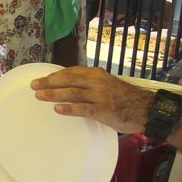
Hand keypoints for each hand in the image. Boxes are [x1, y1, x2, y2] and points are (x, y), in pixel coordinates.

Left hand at [29, 66, 152, 133]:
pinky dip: (69, 108)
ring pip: (72, 92)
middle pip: (68, 80)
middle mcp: (97, 82)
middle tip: (34, 85)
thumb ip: (89, 85)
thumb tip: (69, 87)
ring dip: (54, 93)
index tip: (42, 79)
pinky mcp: (104, 110)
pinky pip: (83, 108)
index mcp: (96, 74)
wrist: (147, 110)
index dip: (54, 75)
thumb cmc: (126, 99)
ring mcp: (100, 95)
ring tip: (39, 95)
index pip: (71, 71)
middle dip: (49, 82)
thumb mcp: (106, 85)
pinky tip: (58, 109)